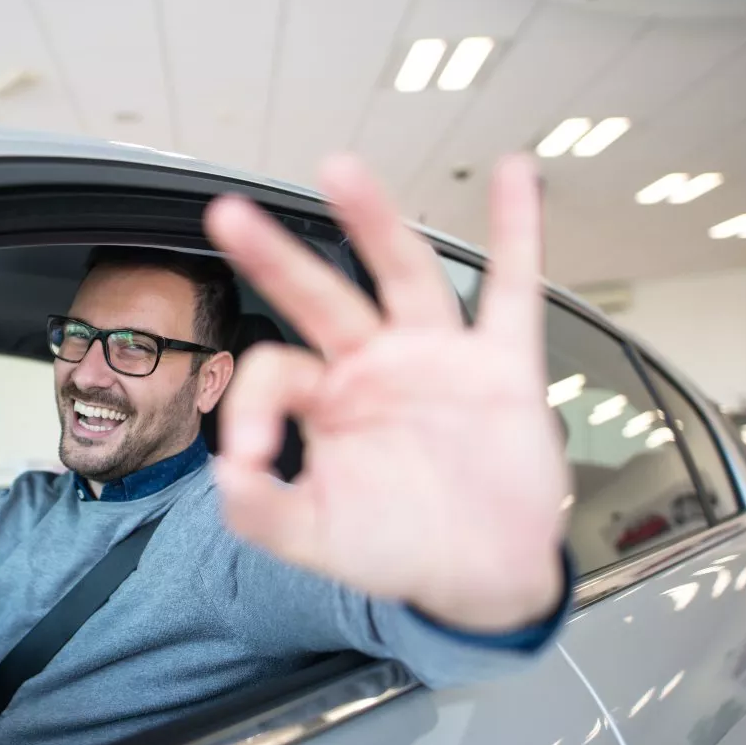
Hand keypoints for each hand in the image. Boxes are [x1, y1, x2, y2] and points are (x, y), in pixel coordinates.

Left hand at [204, 154, 568, 631]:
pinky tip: (513, 178)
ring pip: (402, 274)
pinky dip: (519, 233)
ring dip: (375, 222)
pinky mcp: (502, 365)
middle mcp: (376, 362)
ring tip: (340, 170)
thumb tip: (226, 476)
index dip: (251, 406)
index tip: (251, 460)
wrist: (480, 575)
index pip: (276, 369)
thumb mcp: (316, 537)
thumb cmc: (397, 547)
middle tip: (229, 213)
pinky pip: (513, 289)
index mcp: (327, 397)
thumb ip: (262, 512)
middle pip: (321, 294)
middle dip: (277, 256)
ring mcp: (437, 356)